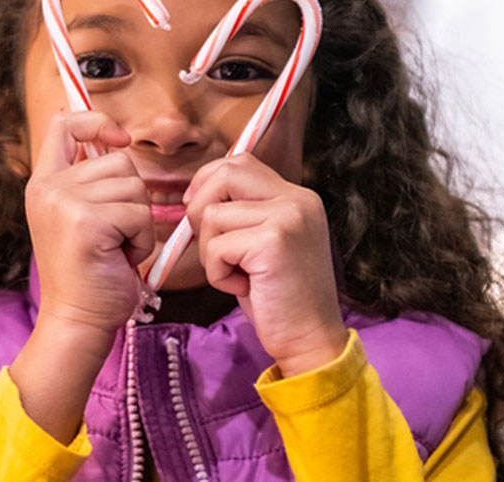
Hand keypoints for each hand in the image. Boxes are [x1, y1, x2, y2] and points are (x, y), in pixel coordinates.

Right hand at [25, 111, 153, 338]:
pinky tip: (120, 258)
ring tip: (115, 246)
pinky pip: (139, 213)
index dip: (97, 122)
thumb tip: (118, 143)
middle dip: (131, 197)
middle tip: (113, 234)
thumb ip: (89, 181)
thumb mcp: (79, 217)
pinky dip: (141, 239)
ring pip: (134, 187)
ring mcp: (64, 202)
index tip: (119, 140)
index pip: (64, 123)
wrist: (77, 319)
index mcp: (43, 183)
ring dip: (138, 220)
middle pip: (119, 160)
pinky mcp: (86, 221)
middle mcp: (48, 187)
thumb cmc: (89, 273)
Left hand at [184, 153, 348, 376]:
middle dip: (200, 207)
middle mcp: (297, 199)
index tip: (200, 214)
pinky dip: (217, 273)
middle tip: (211, 246)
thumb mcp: (264, 244)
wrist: (311, 340)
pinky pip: (216, 247)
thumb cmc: (279, 298)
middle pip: (224, 173)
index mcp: (297, 197)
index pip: (240, 162)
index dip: (208, 182)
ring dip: (209, 251)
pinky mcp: (273, 242)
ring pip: (212, 214)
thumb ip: (242, 214)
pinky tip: (243, 288)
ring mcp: (288, 217)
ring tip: (237, 274)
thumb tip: (192, 195)